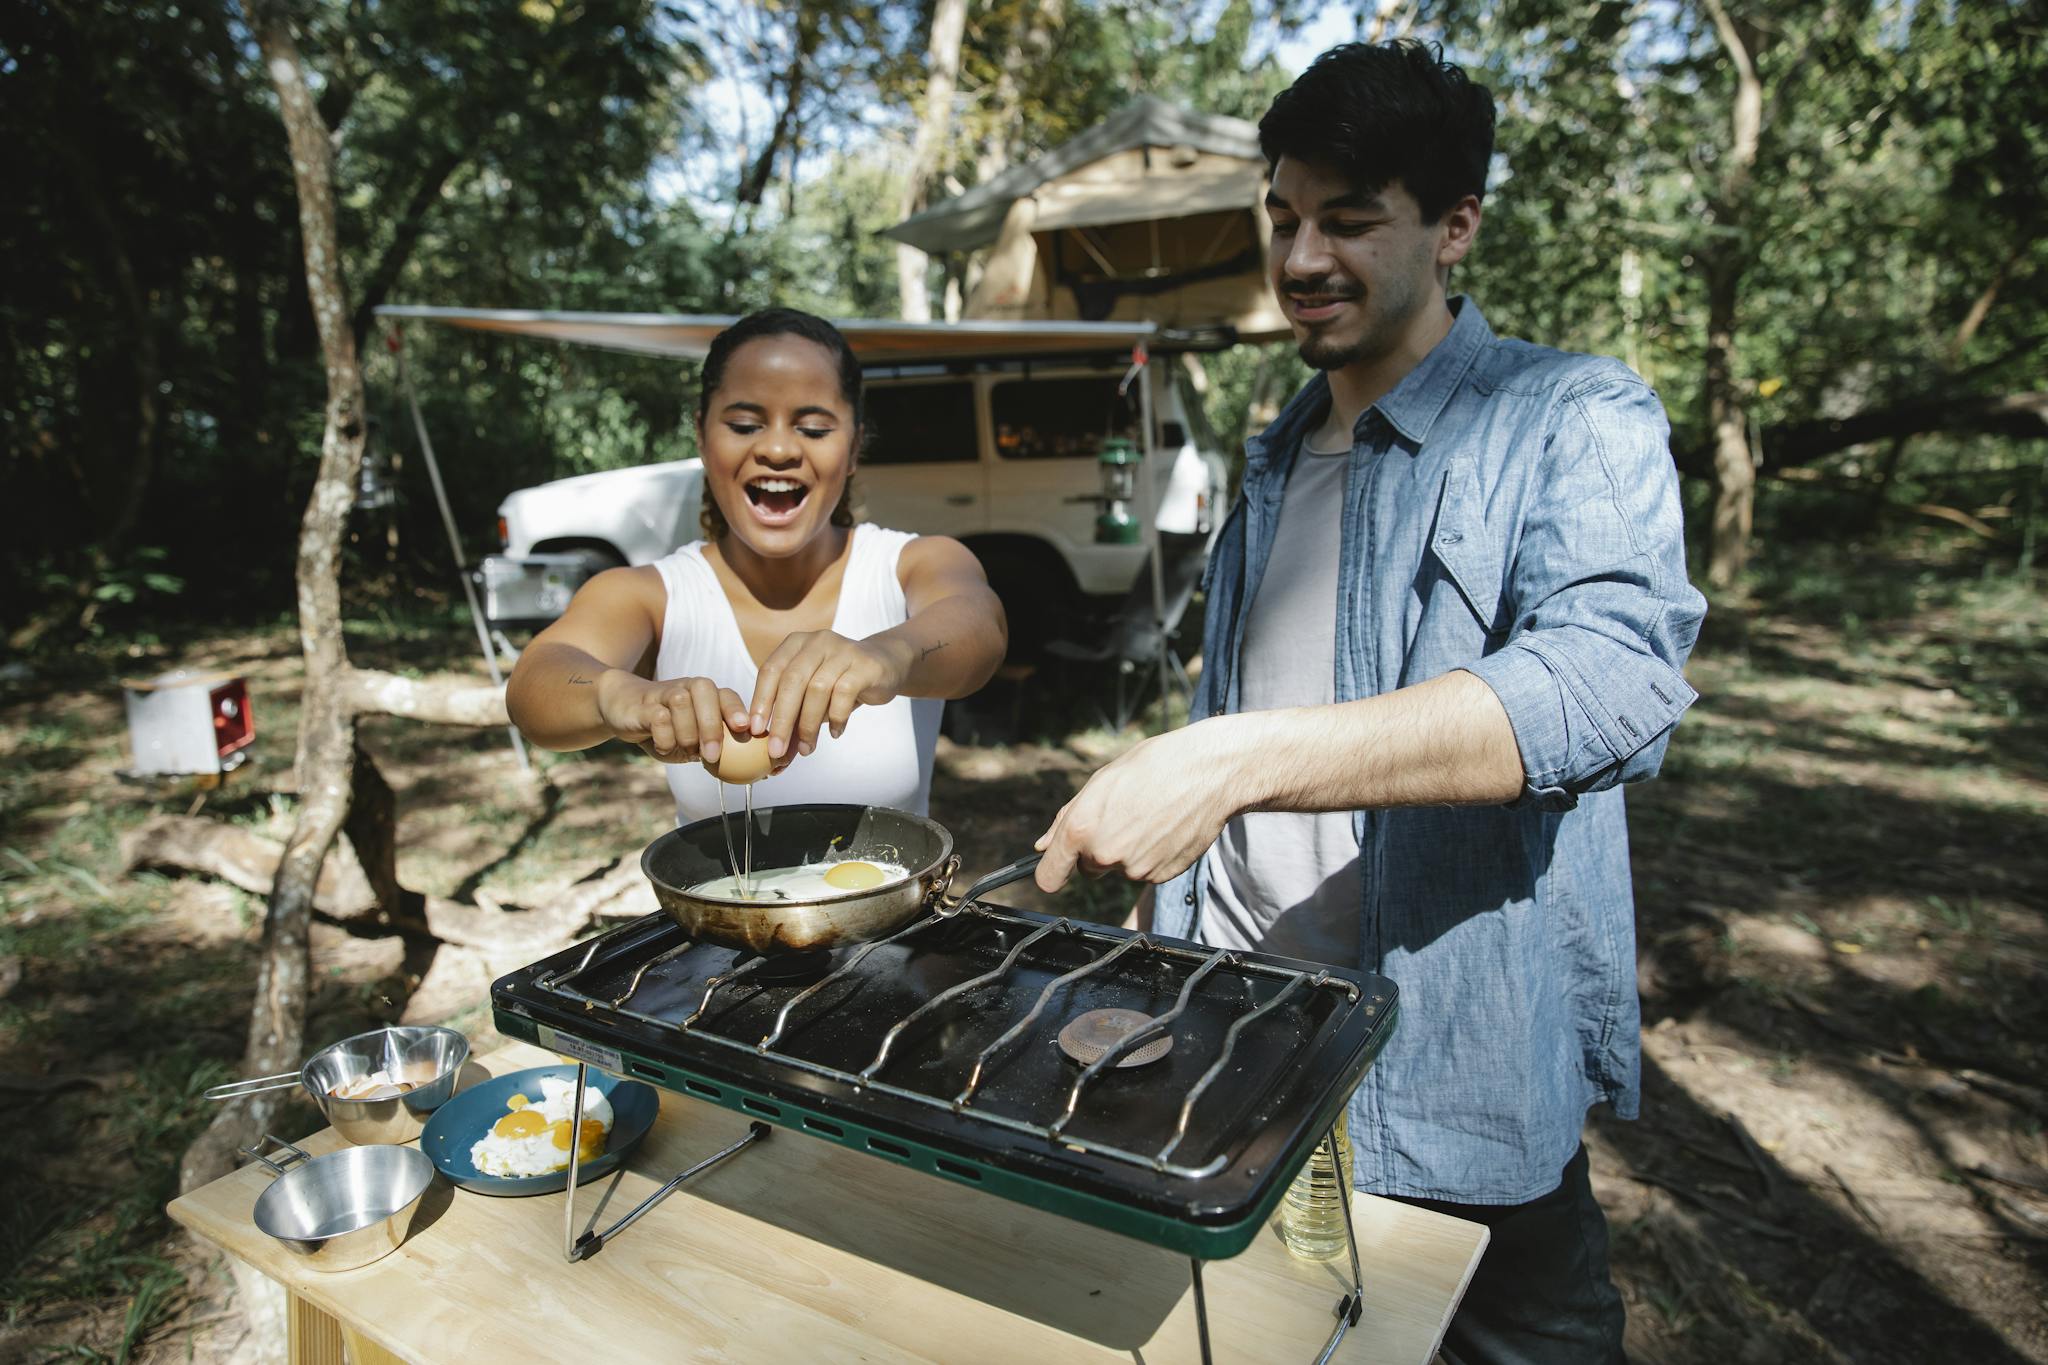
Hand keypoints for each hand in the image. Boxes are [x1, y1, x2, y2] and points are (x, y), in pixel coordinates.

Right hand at [595, 671, 749, 764]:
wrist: (623, 709)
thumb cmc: (667, 729)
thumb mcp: (693, 741)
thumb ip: (717, 751)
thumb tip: (754, 774)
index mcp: (707, 695)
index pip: (727, 695)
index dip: (737, 710)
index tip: (745, 729)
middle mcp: (689, 688)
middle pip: (707, 693)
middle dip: (712, 726)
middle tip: (713, 755)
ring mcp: (665, 693)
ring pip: (682, 702)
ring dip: (687, 733)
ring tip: (686, 751)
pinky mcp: (644, 704)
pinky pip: (658, 717)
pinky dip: (664, 737)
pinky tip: (663, 747)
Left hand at [748, 630, 914, 759]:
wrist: (885, 665)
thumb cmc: (839, 682)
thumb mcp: (812, 695)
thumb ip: (794, 717)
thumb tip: (776, 755)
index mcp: (796, 644)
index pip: (771, 670)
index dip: (761, 700)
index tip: (755, 730)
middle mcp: (817, 642)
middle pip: (792, 681)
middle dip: (782, 719)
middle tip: (776, 750)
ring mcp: (842, 650)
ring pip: (817, 689)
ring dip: (809, 724)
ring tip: (808, 748)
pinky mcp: (864, 665)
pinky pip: (844, 694)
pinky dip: (837, 717)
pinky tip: (835, 732)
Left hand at [1033, 723, 1250, 891]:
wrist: (1207, 773)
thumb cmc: (1153, 767)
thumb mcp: (1100, 782)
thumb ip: (1066, 819)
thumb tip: (1043, 846)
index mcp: (1081, 829)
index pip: (1049, 876)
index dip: (1052, 871)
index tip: (1058, 867)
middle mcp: (1104, 855)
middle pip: (1088, 868)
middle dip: (1097, 850)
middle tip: (1123, 817)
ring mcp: (1133, 870)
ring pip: (1120, 868)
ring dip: (1128, 850)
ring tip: (1150, 816)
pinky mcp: (1160, 876)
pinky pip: (1145, 871)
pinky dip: (1151, 856)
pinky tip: (1165, 828)